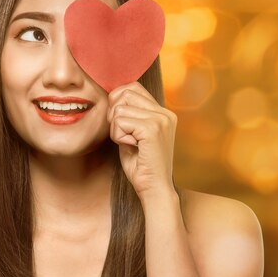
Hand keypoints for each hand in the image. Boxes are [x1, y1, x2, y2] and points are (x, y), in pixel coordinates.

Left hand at [107, 81, 177, 198]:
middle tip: (122, 134)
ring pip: (119, 109)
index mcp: (163, 113)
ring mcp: (160, 120)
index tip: (118, 122)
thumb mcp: (134, 134)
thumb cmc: (140, 165)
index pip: (133, 87)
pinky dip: (118, 136)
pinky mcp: (152, 129)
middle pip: (125, 93)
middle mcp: (165, 113)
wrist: (154, 189)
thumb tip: (111, 95)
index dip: (117, 101)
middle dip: (114, 113)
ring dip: (116, 128)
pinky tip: (130, 147)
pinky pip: (120, 122)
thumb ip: (129, 114)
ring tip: (129, 143)